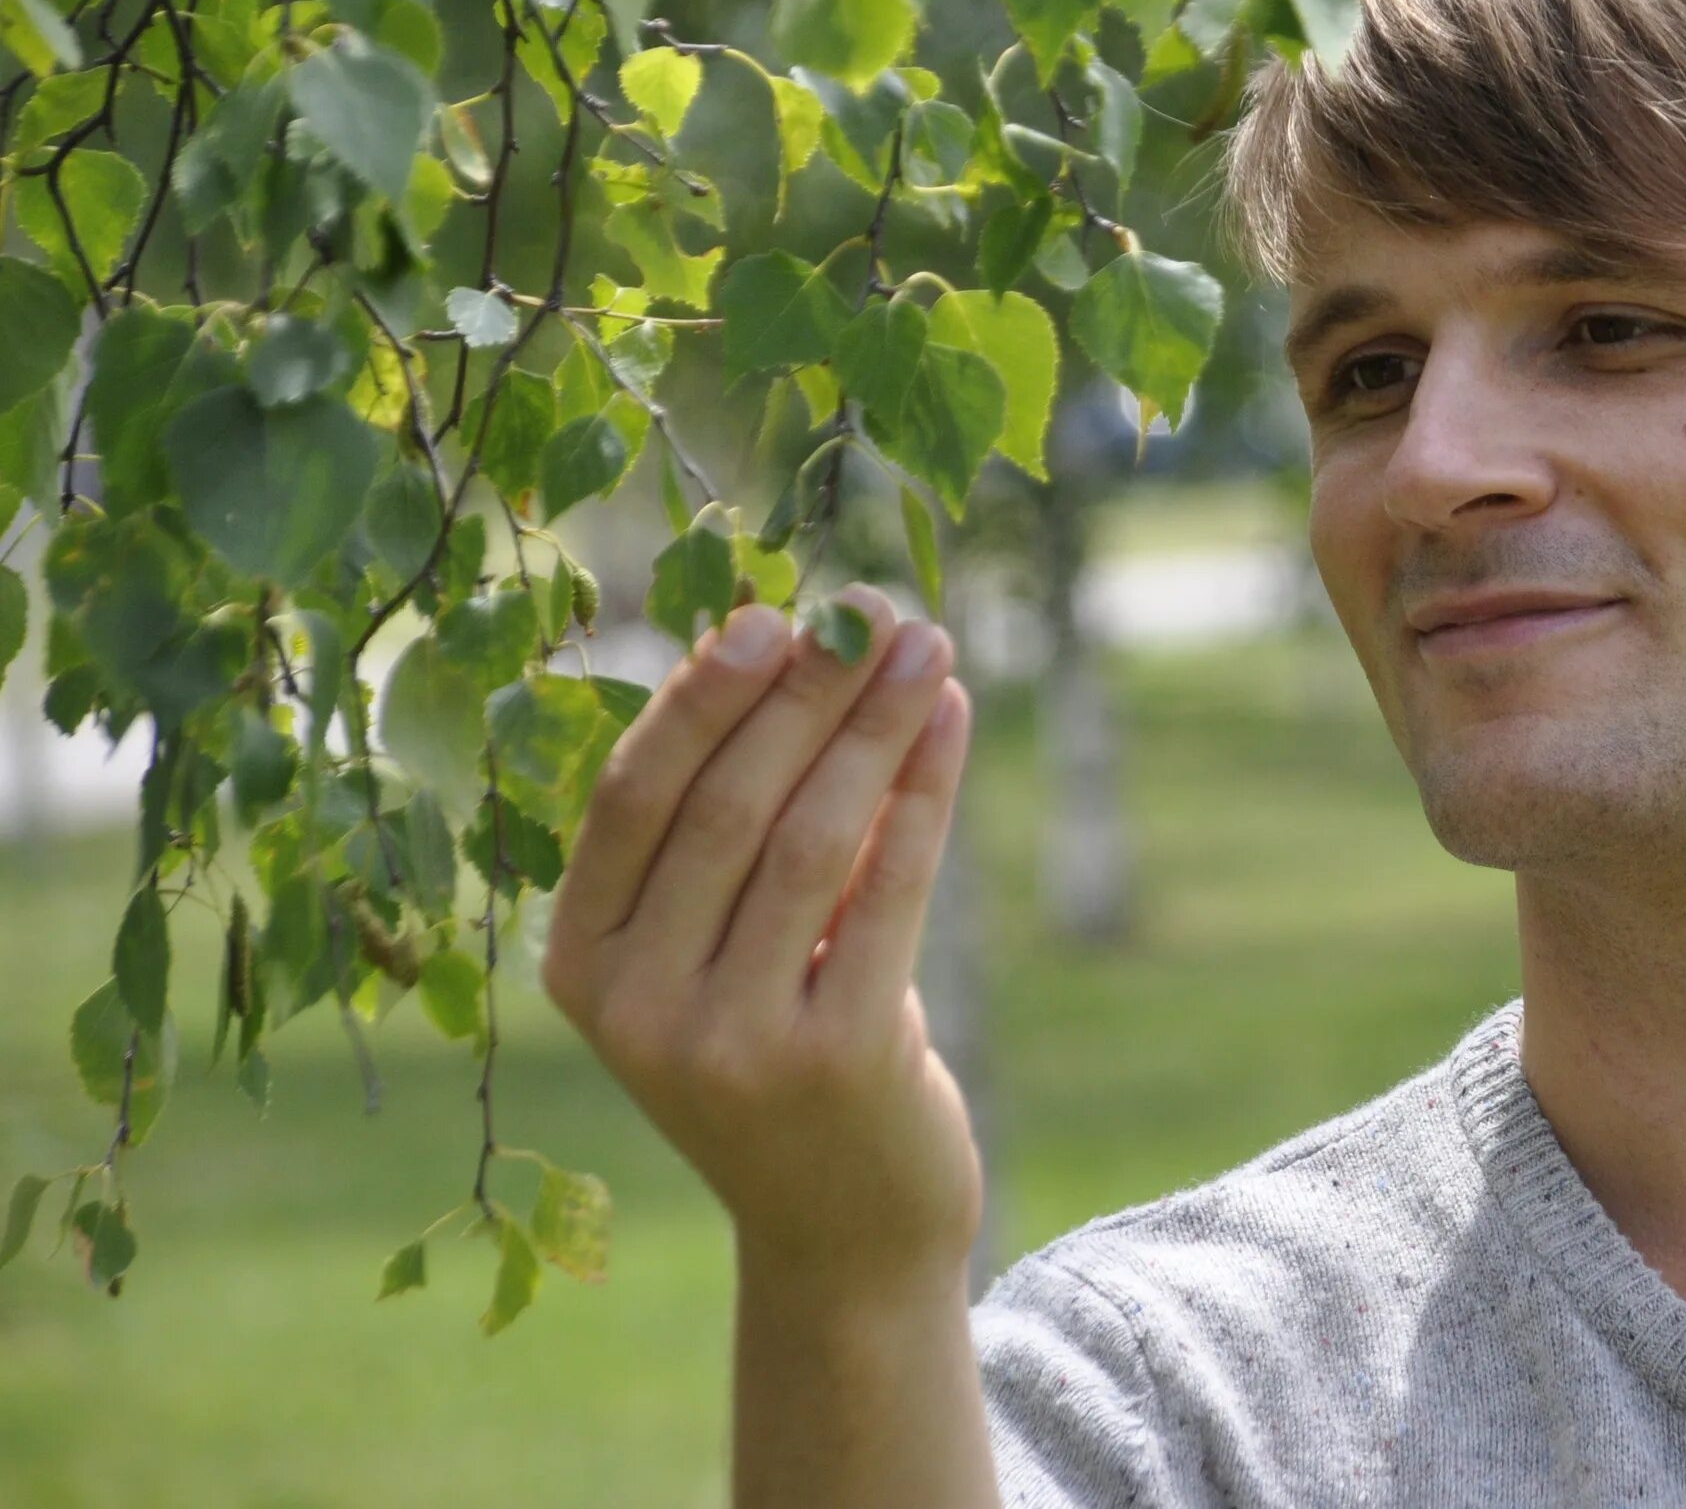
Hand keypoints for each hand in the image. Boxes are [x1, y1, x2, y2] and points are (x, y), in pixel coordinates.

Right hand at [542, 585, 984, 1296]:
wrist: (844, 1228)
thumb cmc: (778, 1051)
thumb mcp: (713, 953)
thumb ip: (725, 832)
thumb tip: (793, 645)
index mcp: (581, 967)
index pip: (631, 800)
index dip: (700, 697)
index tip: (768, 613)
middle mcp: (637, 1009)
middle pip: (726, 806)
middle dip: (806, 692)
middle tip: (867, 610)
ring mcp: (733, 1042)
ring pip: (811, 837)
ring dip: (875, 726)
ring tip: (925, 646)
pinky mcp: (837, 1057)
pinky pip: (890, 889)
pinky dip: (924, 792)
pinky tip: (952, 722)